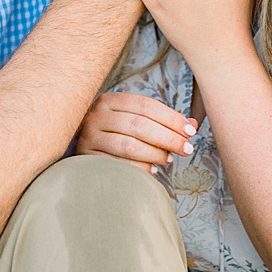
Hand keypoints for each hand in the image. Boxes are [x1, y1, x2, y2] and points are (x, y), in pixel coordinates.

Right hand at [75, 91, 197, 174]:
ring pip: (129, 145)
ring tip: (169, 159)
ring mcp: (88, 137)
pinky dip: (139, 169)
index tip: (190, 132)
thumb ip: (163, 120)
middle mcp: (96, 115)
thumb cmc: (116, 132)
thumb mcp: (136, 119)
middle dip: (168, 138)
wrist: (79, 148)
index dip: (172, 118)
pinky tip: (152, 171)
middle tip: (186, 149)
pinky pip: (118, 165)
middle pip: (140, 125)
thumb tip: (192, 125)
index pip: (147, 105)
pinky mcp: (86, 159)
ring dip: (155, 154)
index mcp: (110, 100)